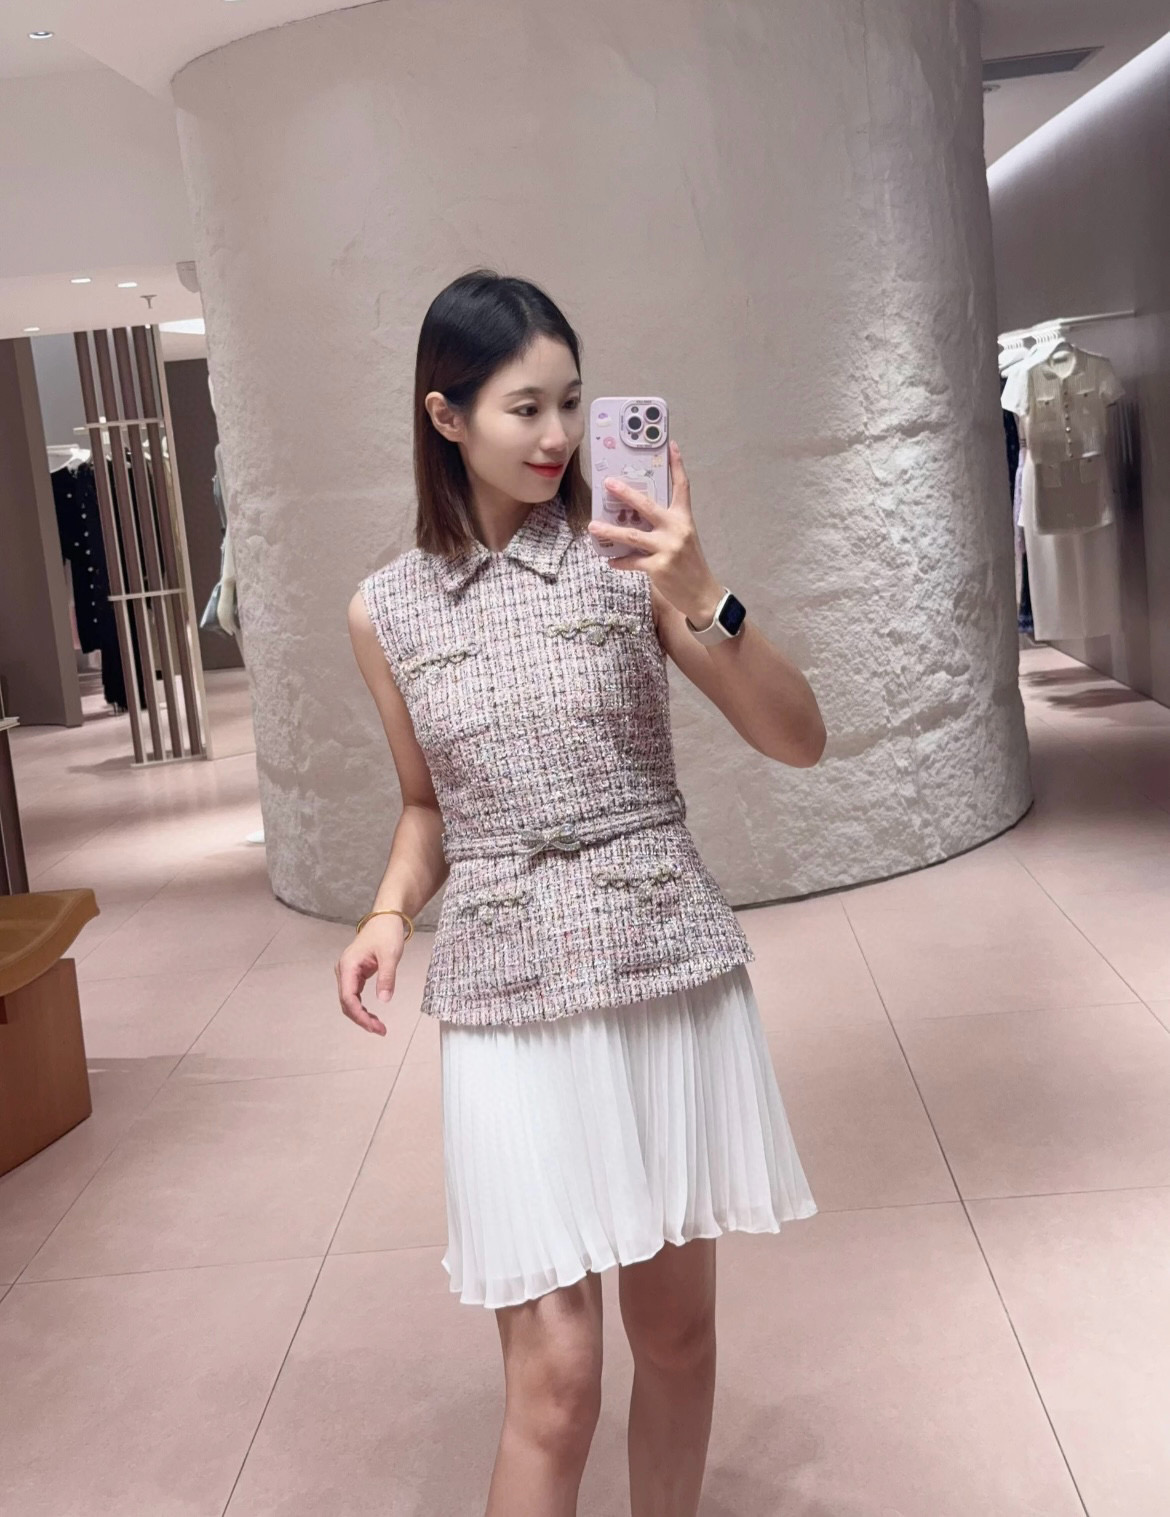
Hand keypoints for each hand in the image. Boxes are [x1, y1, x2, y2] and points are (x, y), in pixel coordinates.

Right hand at [335, 919, 405, 1036]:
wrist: (385, 918)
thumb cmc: (386, 932)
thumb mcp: (390, 955)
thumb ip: (387, 977)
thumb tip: (384, 1000)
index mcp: (348, 965)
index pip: (349, 998)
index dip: (360, 1016)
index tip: (375, 1026)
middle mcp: (344, 970)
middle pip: (347, 1003)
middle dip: (362, 1019)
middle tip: (380, 1030)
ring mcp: (348, 972)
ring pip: (350, 1001)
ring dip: (362, 1015)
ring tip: (378, 1026)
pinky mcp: (354, 974)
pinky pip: (355, 996)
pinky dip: (363, 1007)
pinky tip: (372, 1015)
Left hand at [587, 440, 723, 625]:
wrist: (702, 593)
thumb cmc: (689, 564)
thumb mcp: (683, 539)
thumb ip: (665, 525)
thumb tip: (636, 516)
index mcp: (684, 519)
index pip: (682, 487)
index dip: (677, 465)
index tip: (671, 445)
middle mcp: (676, 530)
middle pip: (647, 506)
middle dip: (626, 493)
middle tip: (608, 483)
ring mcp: (667, 548)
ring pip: (632, 535)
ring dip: (610, 530)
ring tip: (592, 526)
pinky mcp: (658, 567)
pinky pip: (632, 561)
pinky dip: (619, 561)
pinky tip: (609, 560)